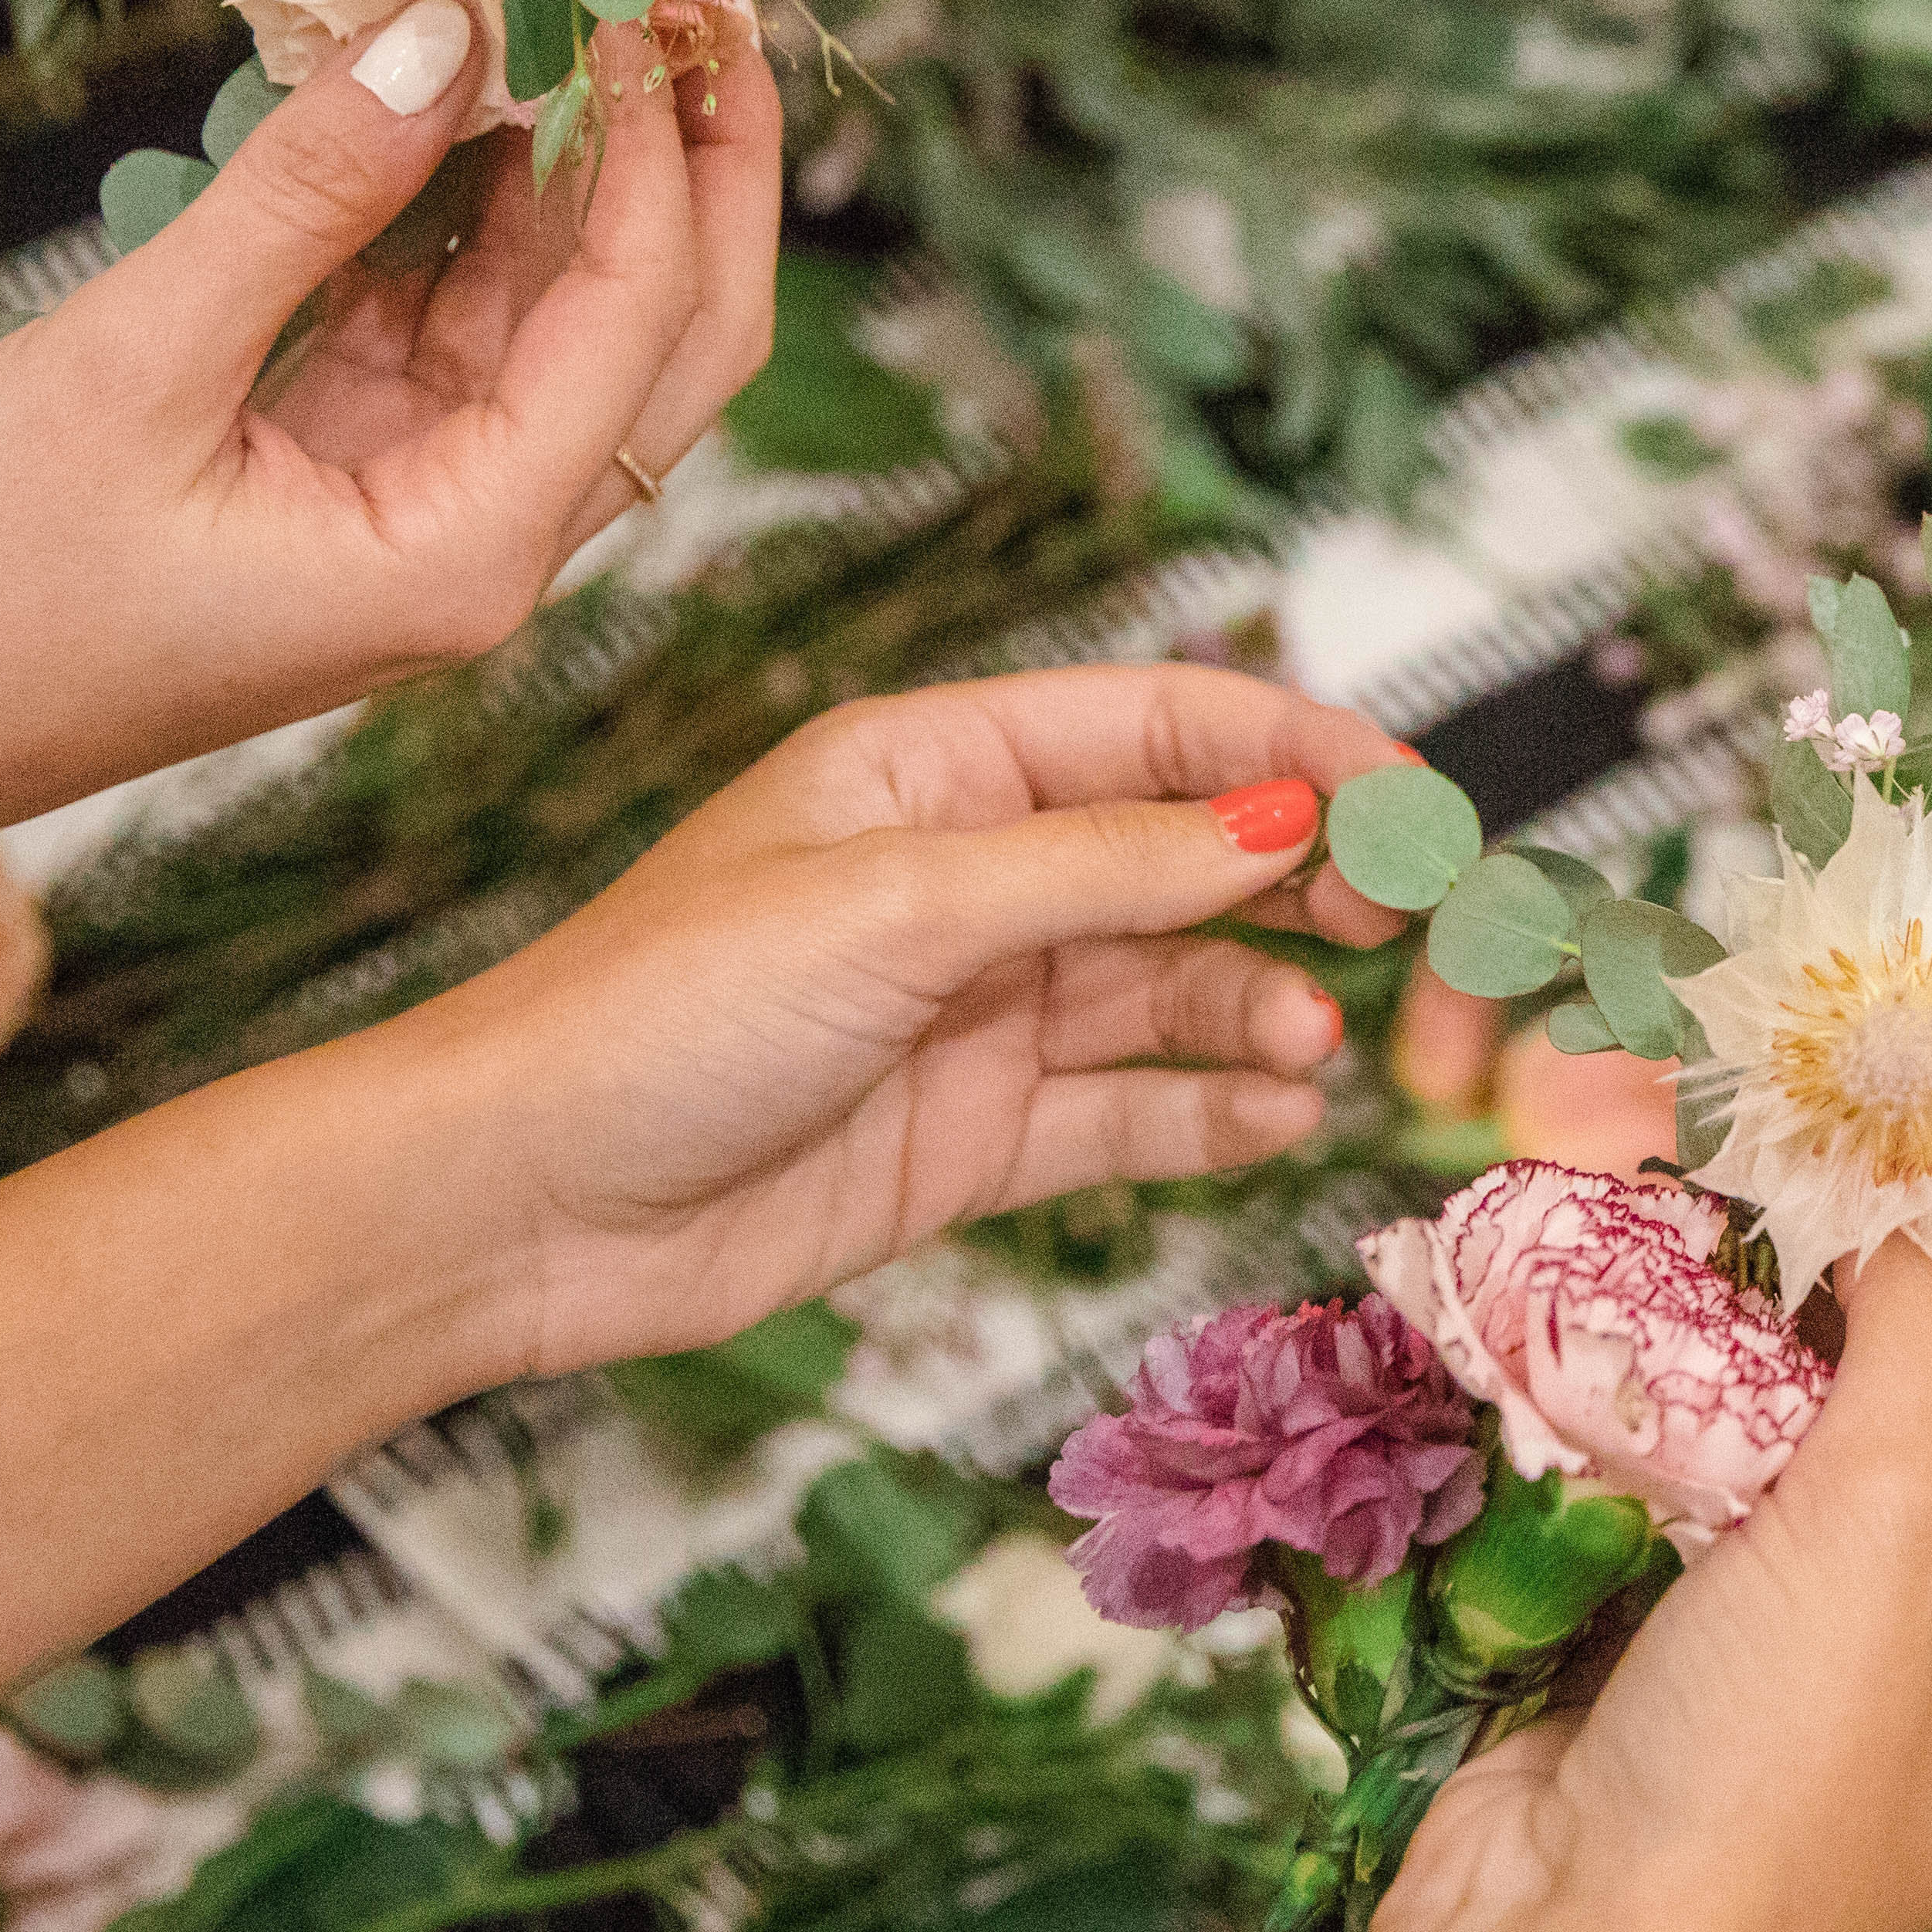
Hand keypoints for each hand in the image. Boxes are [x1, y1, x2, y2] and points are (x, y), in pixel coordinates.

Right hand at [0, 0, 780, 883]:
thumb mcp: (135, 362)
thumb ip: (303, 197)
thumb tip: (440, 29)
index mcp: (469, 555)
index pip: (637, 318)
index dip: (658, 141)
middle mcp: (487, 545)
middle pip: (665, 330)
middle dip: (695, 160)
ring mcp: (427, 509)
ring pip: (561, 318)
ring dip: (574, 166)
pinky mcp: (355, 475)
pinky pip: (451, 326)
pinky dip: (459, 211)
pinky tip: (453, 83)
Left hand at [344, 664, 1419, 1381]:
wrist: (513, 1205)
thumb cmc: (656, 1014)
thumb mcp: (897, 908)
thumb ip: (1103, 868)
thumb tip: (1282, 820)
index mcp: (938, 772)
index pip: (1164, 726)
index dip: (1299, 749)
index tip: (1417, 800)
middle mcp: (971, 878)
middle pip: (1190, 855)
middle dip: (1311, 879)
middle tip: (1411, 926)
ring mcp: (977, 1011)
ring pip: (1175, 985)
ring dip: (1264, 1004)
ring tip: (1319, 1045)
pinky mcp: (971, 1137)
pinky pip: (1128, 1111)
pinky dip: (1211, 1110)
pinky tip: (1279, 1115)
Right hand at [1352, 1197, 1931, 1931]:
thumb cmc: (1770, 1779)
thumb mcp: (1891, 1529)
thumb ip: (1925, 1339)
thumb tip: (1925, 1194)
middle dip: (1868, 1295)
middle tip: (1797, 1173)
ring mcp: (1816, 1659)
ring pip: (1803, 1442)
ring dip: (1750, 1340)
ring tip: (1704, 1225)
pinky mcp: (1687, 1654)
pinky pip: (1697, 1492)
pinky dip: (1665, 1408)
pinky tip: (1628, 1328)